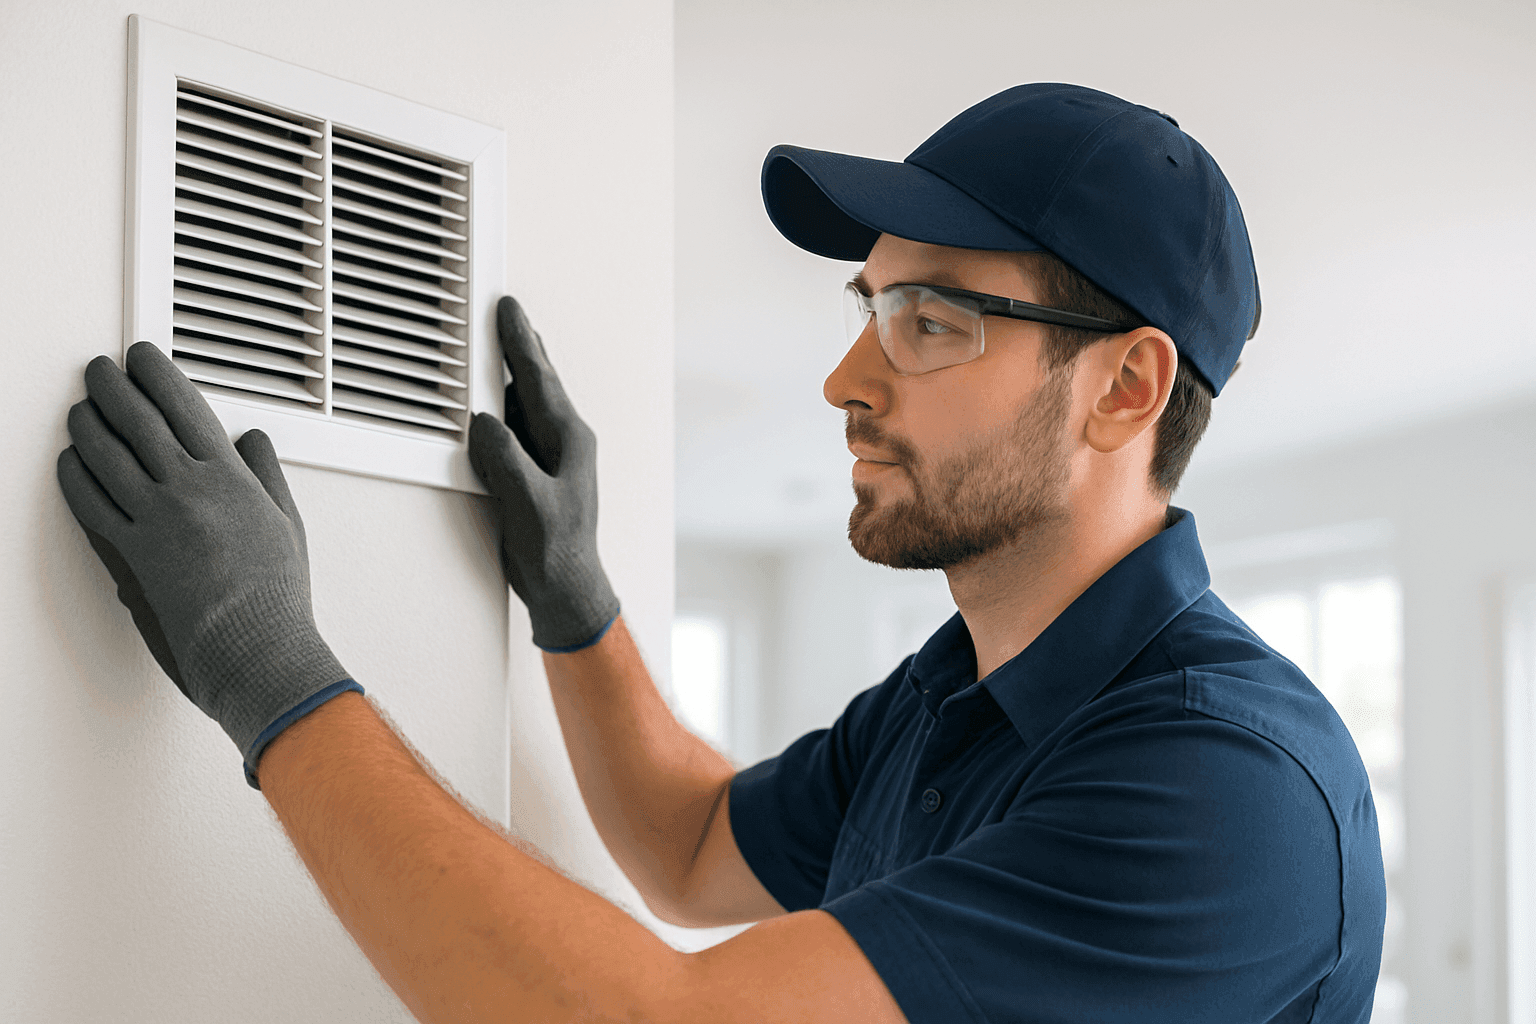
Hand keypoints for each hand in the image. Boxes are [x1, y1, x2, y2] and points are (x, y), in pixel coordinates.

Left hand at [57, 342, 360, 788]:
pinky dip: (75, 476)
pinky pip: (90, 503)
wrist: (254, 646)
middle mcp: (189, 489)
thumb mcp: (288, 525)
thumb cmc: (276, 597)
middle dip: (112, 386)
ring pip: (106, 454)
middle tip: (100, 370)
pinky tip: (70, 463)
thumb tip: (254, 441)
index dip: (157, 374)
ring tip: (79, 410)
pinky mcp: (130, 553)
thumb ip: (266, 476)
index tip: (144, 358)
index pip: (185, 405)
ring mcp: (156, 519)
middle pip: (138, 420)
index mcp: (232, 477)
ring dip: (87, 425)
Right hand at [467, 296, 619, 651]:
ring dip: (512, 373)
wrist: (564, 587)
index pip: (540, 379)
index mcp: (570, 440)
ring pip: (528, 402)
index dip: (520, 342)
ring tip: (497, 344)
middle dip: (520, 346)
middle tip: (504, 312)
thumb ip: (506, 459)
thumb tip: (483, 423)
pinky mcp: (536, 473)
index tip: (507, 309)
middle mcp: (564, 442)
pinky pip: (517, 428)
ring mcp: (551, 456)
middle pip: (537, 381)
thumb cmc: (556, 550)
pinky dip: (503, 406)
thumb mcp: (527, 501)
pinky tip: (491, 400)